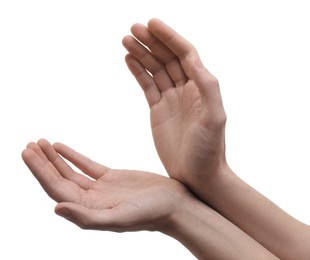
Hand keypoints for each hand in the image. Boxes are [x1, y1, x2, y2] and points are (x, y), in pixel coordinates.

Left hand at [22, 139, 189, 231]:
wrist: (174, 204)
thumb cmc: (151, 214)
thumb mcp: (119, 218)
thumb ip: (87, 217)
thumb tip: (56, 208)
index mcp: (88, 210)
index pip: (56, 189)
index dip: (40, 172)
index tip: (27, 153)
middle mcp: (90, 200)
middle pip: (59, 179)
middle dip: (42, 163)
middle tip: (29, 145)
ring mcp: (100, 188)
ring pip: (70, 171)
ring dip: (54, 157)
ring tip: (40, 142)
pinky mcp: (111, 177)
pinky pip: (87, 165)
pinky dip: (73, 155)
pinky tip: (61, 146)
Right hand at [123, 18, 227, 185]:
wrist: (197, 175)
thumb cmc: (209, 151)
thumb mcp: (214, 119)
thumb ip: (207, 88)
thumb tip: (194, 61)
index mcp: (201, 87)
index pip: (185, 53)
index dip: (169, 37)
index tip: (151, 24)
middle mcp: (187, 89)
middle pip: (168, 57)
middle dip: (152, 41)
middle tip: (133, 28)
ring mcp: (171, 99)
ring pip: (156, 69)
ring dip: (142, 53)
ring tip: (126, 40)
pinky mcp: (159, 109)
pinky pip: (148, 85)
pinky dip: (138, 72)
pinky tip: (129, 60)